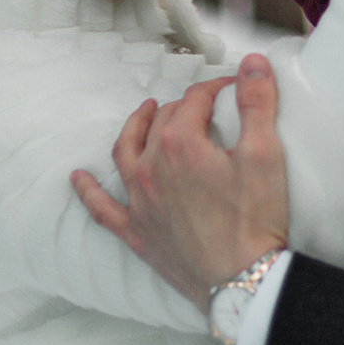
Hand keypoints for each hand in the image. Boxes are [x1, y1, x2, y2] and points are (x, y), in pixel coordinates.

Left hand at [71, 54, 288, 309]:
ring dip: (134, 128)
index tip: (234, 90)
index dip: (215, 89)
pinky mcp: (136, 232)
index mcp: (180, 144)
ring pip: (125, 152)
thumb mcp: (265, 155)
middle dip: (182, 107)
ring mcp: (139, 201)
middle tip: (204, 108)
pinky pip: (102, 208)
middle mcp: (150, 167)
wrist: (243, 282)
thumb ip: (257, 104)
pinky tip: (78, 178)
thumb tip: (252, 62)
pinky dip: (88, 190)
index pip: (194, 100)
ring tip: (144, 114)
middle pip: (162, 122)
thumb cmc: (256, 220)